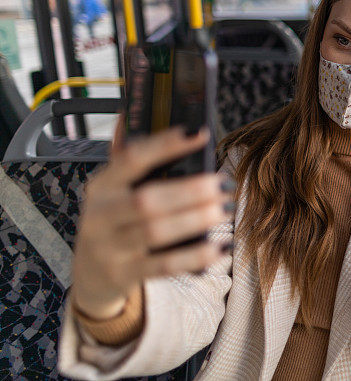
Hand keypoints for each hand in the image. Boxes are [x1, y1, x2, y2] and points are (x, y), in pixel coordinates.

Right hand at [70, 116, 234, 319]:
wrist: (89, 274)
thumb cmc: (111, 221)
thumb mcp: (113, 188)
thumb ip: (127, 155)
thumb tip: (132, 111)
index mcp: (101, 186)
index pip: (131, 159)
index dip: (166, 145)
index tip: (199, 134)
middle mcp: (101, 215)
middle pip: (147, 199)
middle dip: (190, 190)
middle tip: (223, 183)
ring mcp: (110, 247)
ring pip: (157, 231)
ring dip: (197, 219)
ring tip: (225, 208)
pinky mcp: (124, 274)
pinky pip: (164, 265)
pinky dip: (195, 256)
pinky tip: (219, 247)